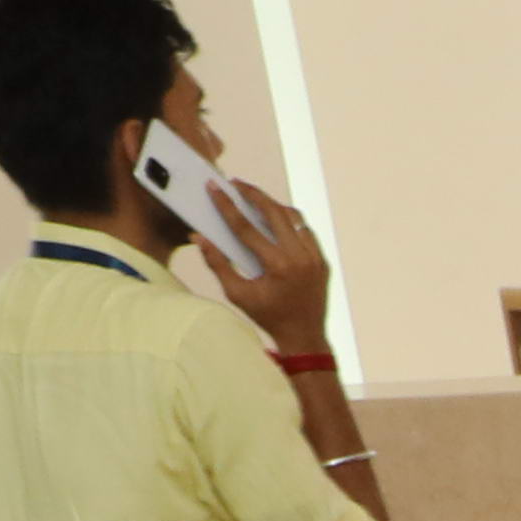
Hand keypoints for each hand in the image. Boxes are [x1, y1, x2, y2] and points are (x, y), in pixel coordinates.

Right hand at [206, 175, 343, 351]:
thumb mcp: (237, 294)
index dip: (227, 205)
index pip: (246, 227)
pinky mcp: (322, 260)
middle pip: (274, 212)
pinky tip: (274, 217)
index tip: (215, 187)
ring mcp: (315, 258)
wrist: (304, 336)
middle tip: (236, 183)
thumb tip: (198, 237)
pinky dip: (289, 221)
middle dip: (253, 194)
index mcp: (277, 266)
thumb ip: (217, 264)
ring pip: (293, 217)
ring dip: (273, 204)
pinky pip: (305, 231)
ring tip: (254, 198)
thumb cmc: (267, 317)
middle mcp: (300, 258)